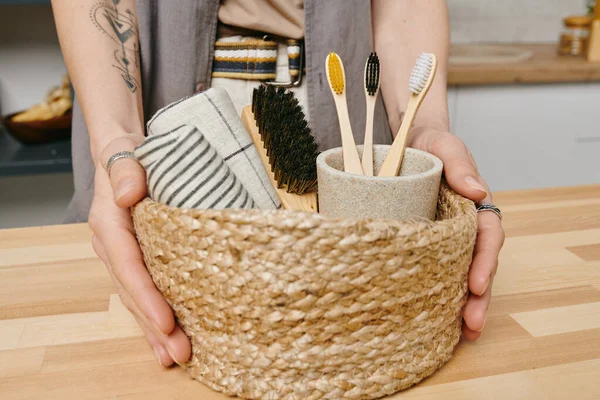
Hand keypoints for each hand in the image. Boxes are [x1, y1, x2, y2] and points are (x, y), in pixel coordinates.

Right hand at [88, 134, 190, 365]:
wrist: (123, 154)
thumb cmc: (127, 154)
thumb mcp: (124, 153)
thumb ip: (125, 170)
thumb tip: (128, 194)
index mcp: (110, 226)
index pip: (130, 267)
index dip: (147, 297)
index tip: (167, 322)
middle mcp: (113, 247)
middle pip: (134, 293)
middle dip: (155, 326)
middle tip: (179, 354)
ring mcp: (125, 256)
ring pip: (139, 299)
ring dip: (155, 329)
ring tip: (175, 357)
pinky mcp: (139, 258)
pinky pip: (146, 290)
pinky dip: (156, 315)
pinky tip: (168, 337)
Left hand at [410, 127, 504, 340]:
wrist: (410, 145)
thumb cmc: (432, 145)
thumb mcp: (446, 146)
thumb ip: (460, 165)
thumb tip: (479, 190)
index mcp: (476, 207)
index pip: (487, 238)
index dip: (484, 262)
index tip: (476, 285)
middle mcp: (467, 228)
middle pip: (480, 265)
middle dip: (479, 297)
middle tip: (472, 325)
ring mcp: (449, 239)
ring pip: (462, 274)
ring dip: (466, 304)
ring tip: (465, 333)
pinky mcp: (429, 245)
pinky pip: (439, 271)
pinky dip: (442, 295)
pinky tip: (437, 319)